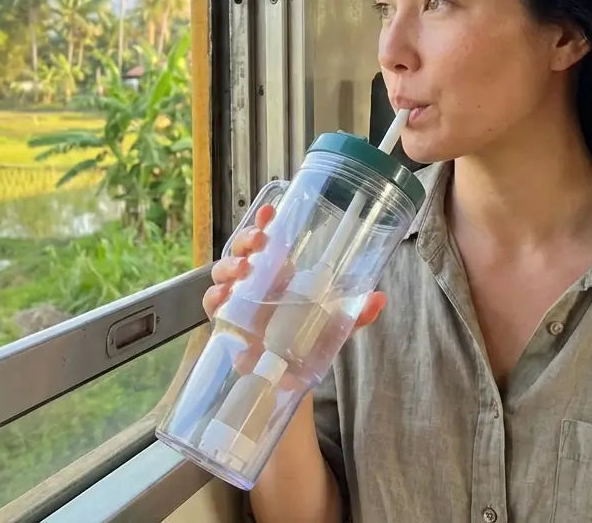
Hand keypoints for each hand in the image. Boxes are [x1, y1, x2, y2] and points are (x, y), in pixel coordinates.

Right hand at [203, 204, 386, 327]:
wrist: (285, 378)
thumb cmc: (304, 341)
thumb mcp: (334, 327)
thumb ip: (355, 314)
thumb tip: (379, 298)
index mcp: (278, 273)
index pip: (266, 239)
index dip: (263, 222)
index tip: (270, 212)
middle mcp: (254, 281)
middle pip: (241, 250)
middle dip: (245, 240)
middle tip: (259, 241)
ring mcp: (237, 300)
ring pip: (222, 272)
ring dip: (229, 265)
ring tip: (244, 268)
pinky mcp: (225, 323)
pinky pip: (212, 304)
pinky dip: (215, 297)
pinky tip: (225, 296)